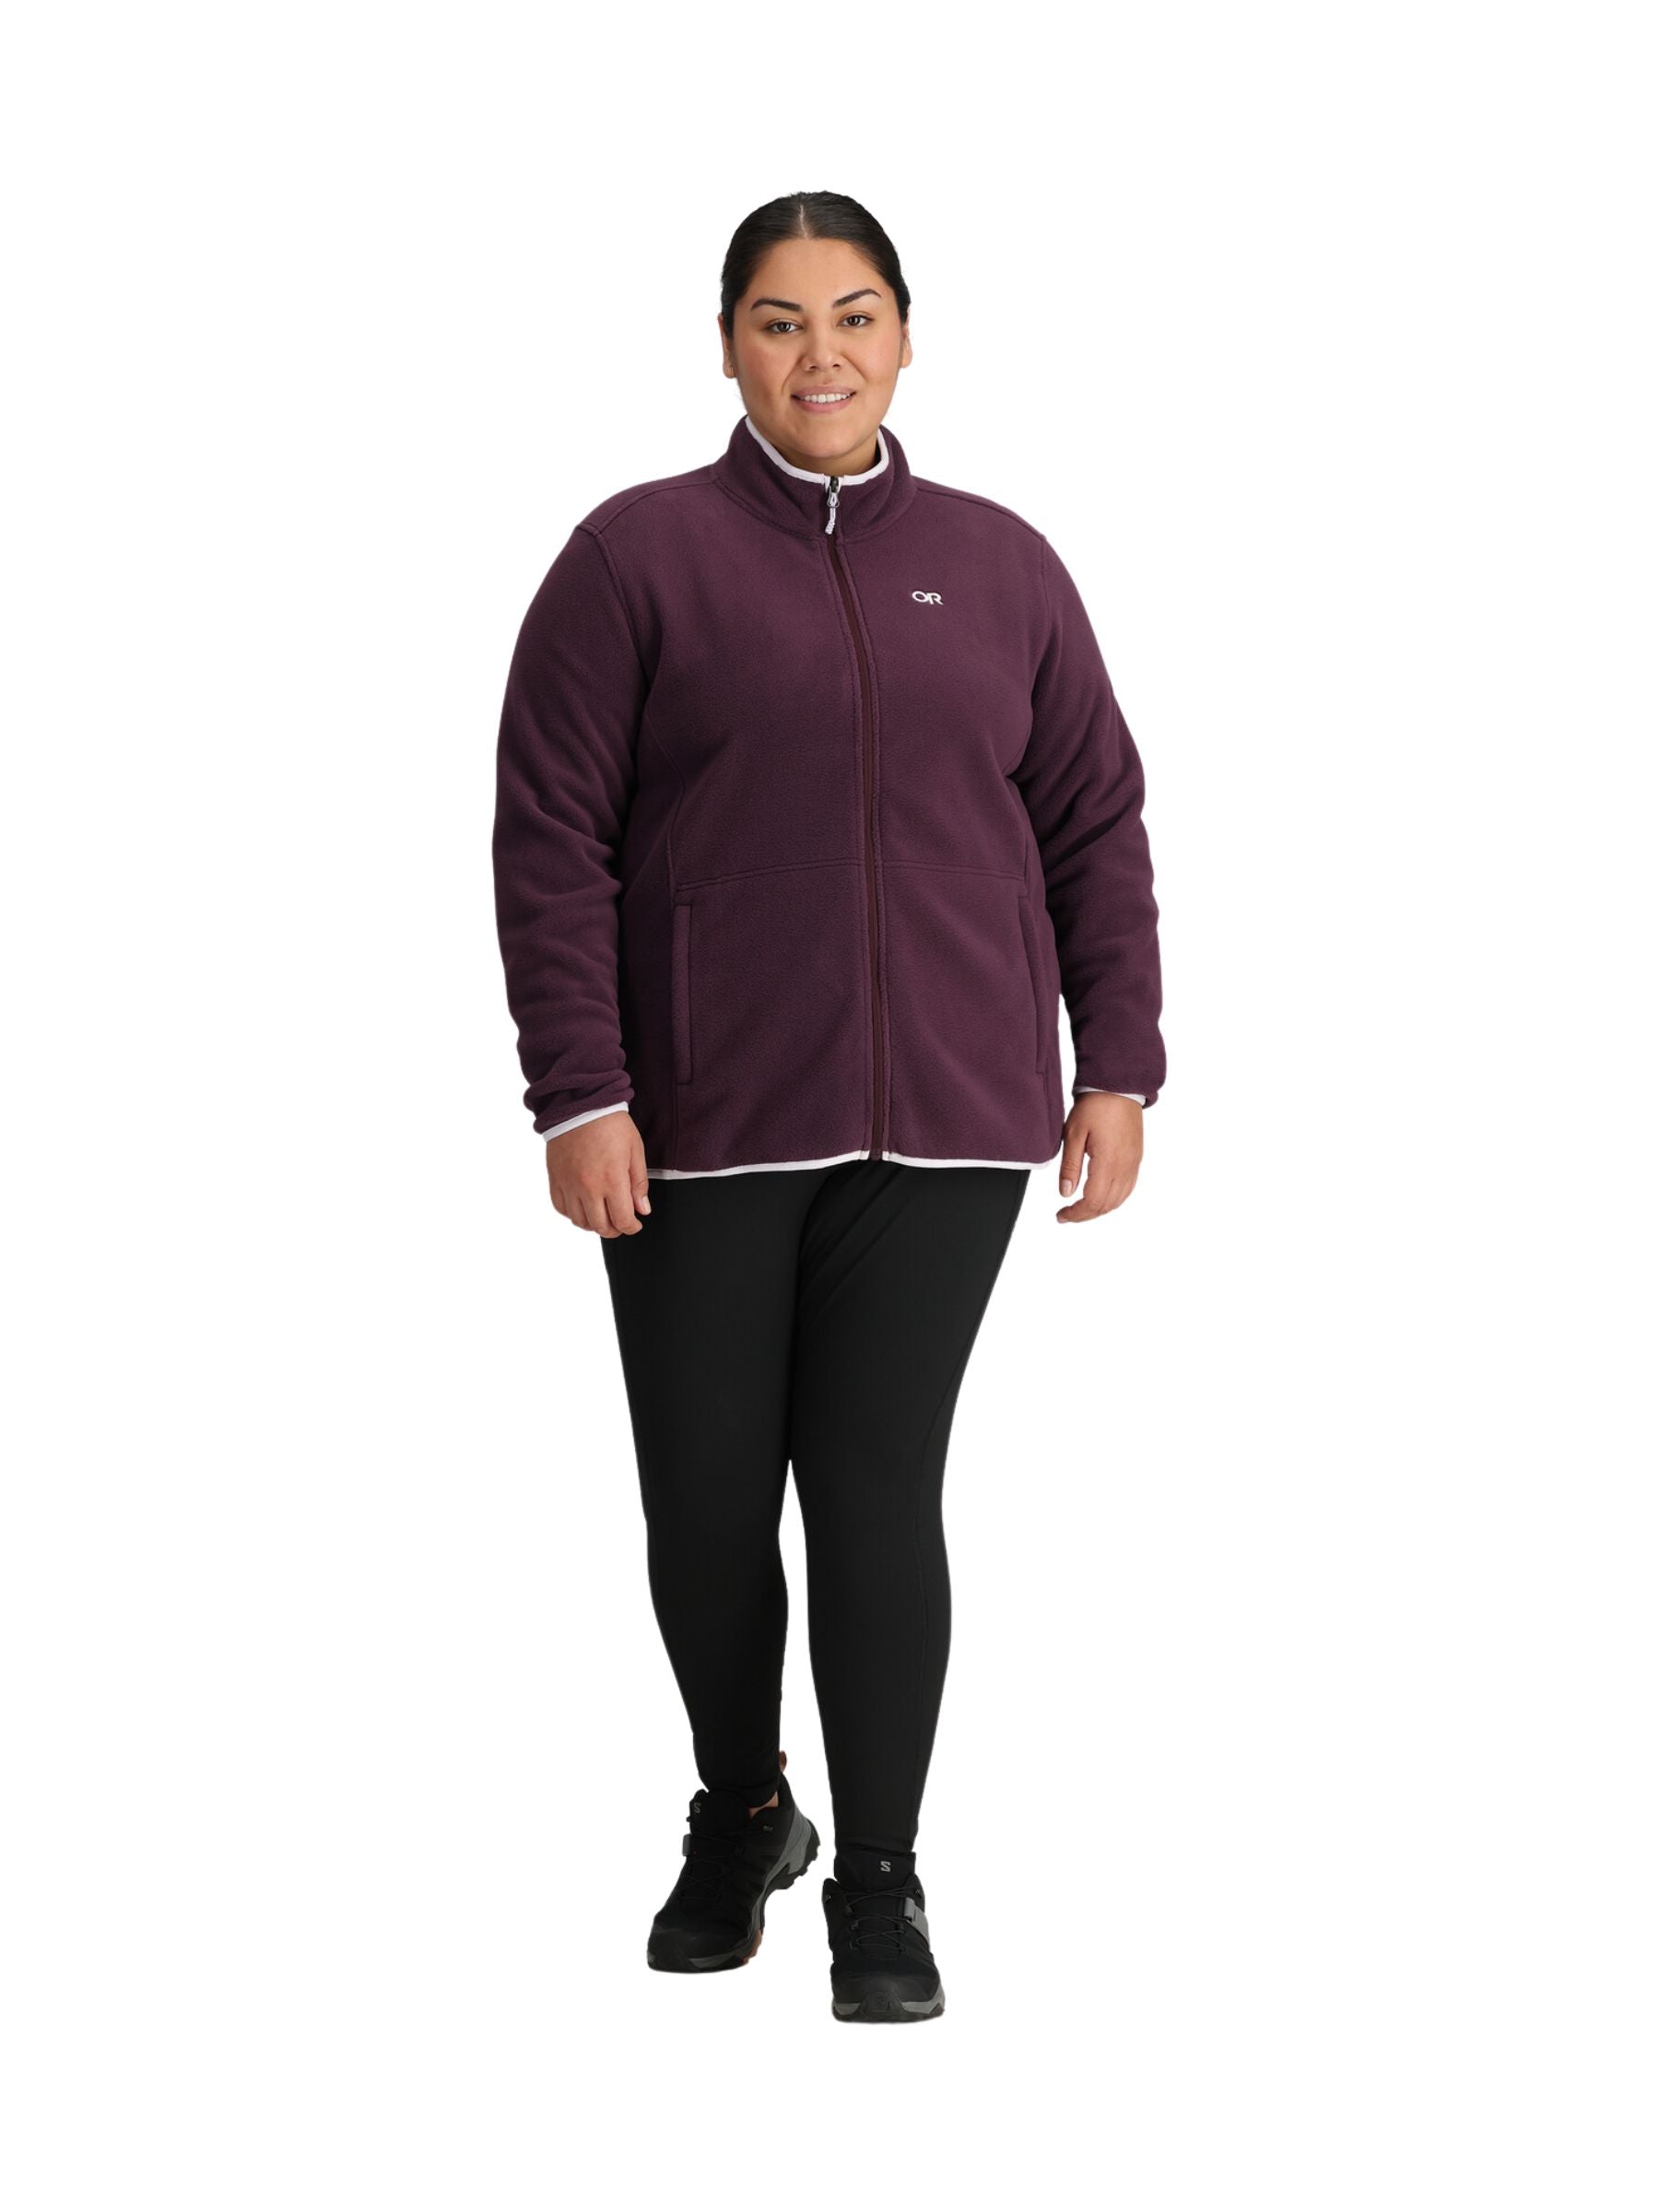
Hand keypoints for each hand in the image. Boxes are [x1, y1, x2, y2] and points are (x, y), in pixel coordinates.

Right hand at [546, 1113, 651, 1236]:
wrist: (580, 1104)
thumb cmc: (611, 1124)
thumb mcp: (635, 1151)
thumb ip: (639, 1184)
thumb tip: (642, 1210)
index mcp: (612, 1180)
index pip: (622, 1221)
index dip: (631, 1228)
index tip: (635, 1225)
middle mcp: (588, 1187)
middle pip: (600, 1226)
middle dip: (614, 1230)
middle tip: (621, 1223)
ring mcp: (569, 1184)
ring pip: (579, 1221)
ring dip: (593, 1224)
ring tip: (602, 1215)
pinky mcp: (555, 1178)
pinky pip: (561, 1207)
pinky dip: (573, 1213)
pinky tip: (583, 1206)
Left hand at [1055, 1094, 1142, 1223]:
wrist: (1119, 1087)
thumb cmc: (1095, 1106)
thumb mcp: (1073, 1134)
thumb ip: (1069, 1166)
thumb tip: (1065, 1193)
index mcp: (1109, 1162)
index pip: (1093, 1201)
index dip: (1076, 1214)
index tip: (1061, 1216)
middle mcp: (1125, 1167)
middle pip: (1107, 1205)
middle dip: (1085, 1215)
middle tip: (1067, 1215)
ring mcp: (1133, 1163)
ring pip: (1119, 1200)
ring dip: (1099, 1209)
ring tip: (1080, 1210)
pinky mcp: (1136, 1158)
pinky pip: (1127, 1188)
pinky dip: (1113, 1199)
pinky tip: (1100, 1197)